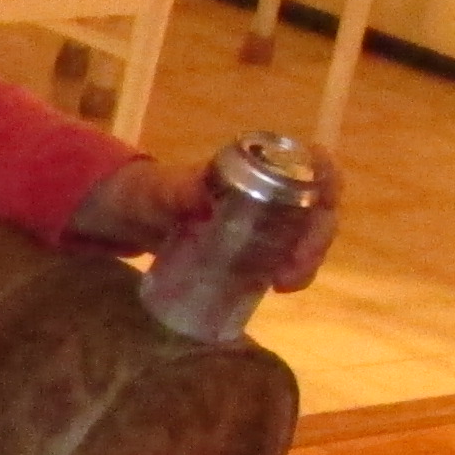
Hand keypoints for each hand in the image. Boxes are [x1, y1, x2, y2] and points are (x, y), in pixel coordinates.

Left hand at [70, 151, 338, 291]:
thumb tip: (203, 198)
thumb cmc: (146, 194)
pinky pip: (284, 255)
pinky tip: (276, 290)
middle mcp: (269, 188)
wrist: (125, 219)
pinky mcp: (252, 244)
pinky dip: (290, 272)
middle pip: (317, 207)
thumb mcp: (160, 191)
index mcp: (256, 165)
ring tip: (283, 286)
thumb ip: (177, 190)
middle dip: (316, 239)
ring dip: (307, 260)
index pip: (313, 165)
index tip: (323, 211)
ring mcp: (264, 218)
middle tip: (292, 272)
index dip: (329, 184)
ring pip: (306, 234)